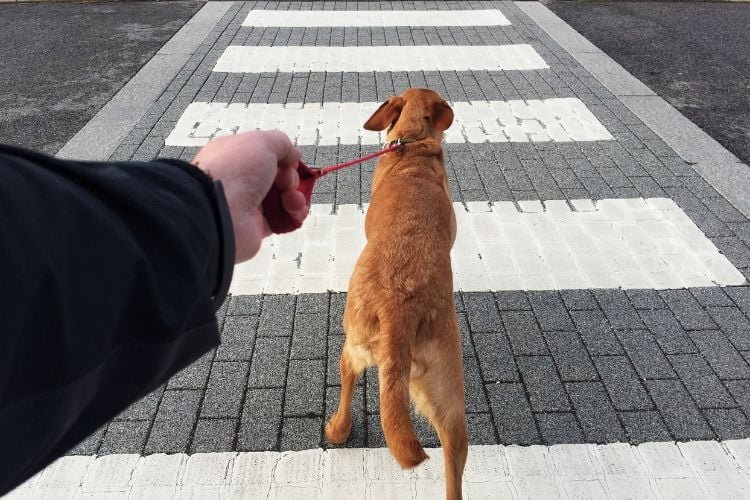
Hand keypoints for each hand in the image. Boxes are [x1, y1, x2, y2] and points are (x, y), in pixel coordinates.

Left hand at [192, 130, 307, 262]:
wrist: (219, 211)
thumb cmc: (232, 173)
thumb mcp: (261, 142)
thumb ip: (281, 143)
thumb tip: (293, 154)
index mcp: (236, 155)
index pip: (266, 154)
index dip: (283, 157)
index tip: (290, 161)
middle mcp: (241, 179)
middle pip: (278, 177)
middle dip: (291, 178)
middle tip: (285, 181)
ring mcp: (248, 203)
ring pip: (283, 198)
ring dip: (295, 197)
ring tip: (291, 198)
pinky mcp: (256, 225)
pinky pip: (283, 220)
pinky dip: (294, 215)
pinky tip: (293, 211)